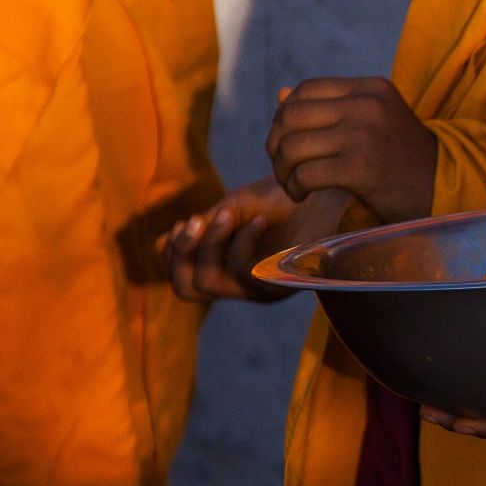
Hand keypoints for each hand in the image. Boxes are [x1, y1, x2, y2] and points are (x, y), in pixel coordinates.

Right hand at [163, 179, 296, 302]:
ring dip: (210, 245)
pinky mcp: (279, 286)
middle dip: (181, 255)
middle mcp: (238, 285)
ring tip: (224, 214)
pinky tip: (260, 220)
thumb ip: (203, 227)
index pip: (183, 280)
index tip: (184, 223)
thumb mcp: (234, 209)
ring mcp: (258, 289)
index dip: (173, 256)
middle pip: (187, 289)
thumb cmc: (282, 202)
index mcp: (226, 269)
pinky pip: (244, 272)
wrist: (325, 196)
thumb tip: (160, 242)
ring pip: (209, 281)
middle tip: (191, 223)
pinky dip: (244, 242)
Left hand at [267, 78, 437, 223]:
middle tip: (284, 166)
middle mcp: (367, 104)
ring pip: (292, 146)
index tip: (288, 141)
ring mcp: (364, 134)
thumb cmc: (403, 160)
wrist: (444, 189)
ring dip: (282, 170)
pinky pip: (305, 174)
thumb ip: (331, 108)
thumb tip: (281, 95)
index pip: (306, 89)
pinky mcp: (361, 167)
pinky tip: (303, 195)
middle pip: (291, 115)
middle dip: (276, 144)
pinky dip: (295, 188)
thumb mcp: (374, 122)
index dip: (285, 115)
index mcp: (371, 87)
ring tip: (293, 184)